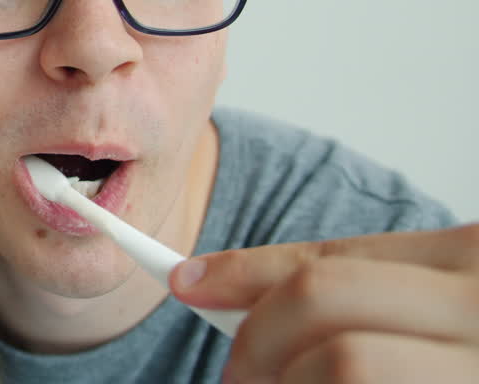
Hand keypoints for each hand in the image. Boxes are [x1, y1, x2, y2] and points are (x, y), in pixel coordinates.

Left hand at [170, 225, 478, 382]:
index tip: (185, 281)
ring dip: (286, 383)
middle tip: (235, 377)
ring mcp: (477, 373)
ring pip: (344, 364)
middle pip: (324, 309)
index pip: (330, 263)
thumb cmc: (472, 346)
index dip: (244, 274)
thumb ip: (362, 291)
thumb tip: (220, 286)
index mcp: (478, 266)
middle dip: (256, 342)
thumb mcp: (446, 300)